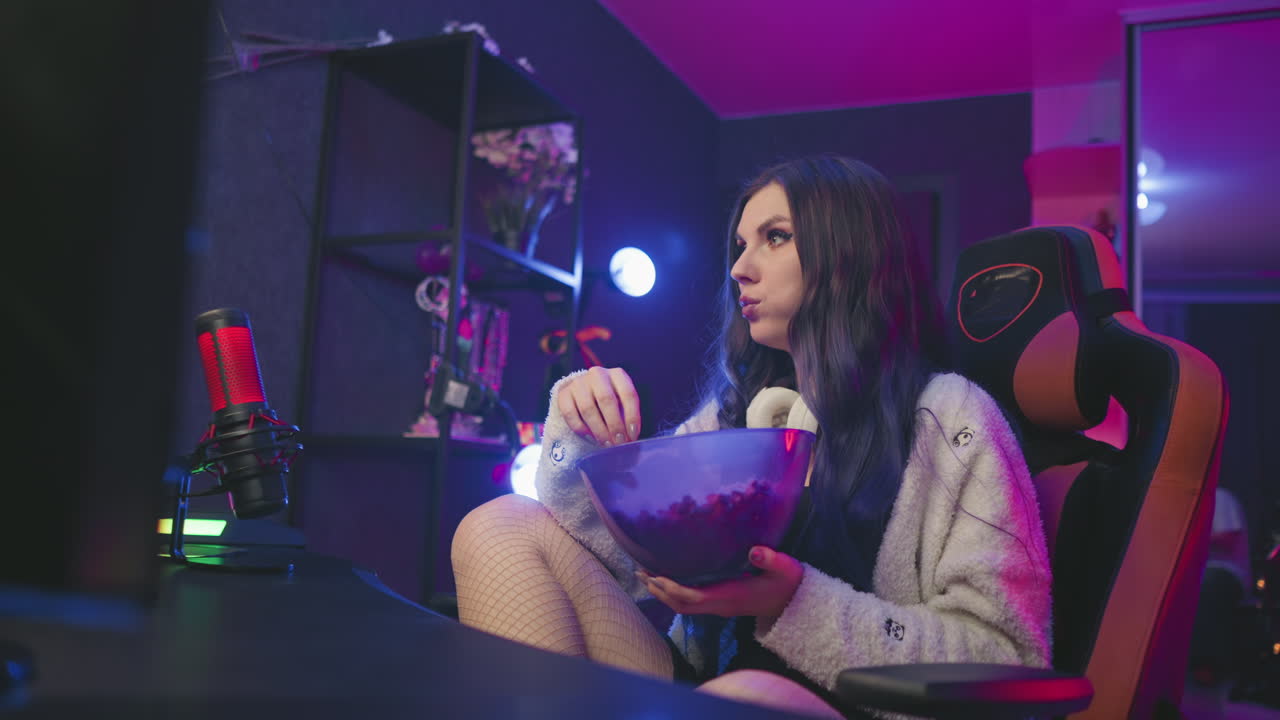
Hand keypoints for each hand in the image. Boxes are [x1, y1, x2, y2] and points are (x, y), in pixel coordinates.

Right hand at [556, 366, 641, 445]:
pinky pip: (570, 413)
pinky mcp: (563, 393)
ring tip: (606, 443)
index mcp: (617, 375)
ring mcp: (579, 382)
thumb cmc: (609, 401)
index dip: (632, 416)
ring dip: (599, 430)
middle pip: (606, 399)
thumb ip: (627, 417)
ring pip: (587, 408)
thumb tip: (630, 438)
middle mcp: (598, 374)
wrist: (584, 392)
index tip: (632, 435)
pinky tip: (590, 436)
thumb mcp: (622, 403)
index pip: (628, 393)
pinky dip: (580, 428)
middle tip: (618, 442)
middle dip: (614, 425)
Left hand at [637, 546, 802, 625]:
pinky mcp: (719, 602)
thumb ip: (771, 559)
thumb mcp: (785, 568)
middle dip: (659, 590)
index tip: (657, 576)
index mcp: (732, 596)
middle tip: (640, 571)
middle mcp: (721, 604)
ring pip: (683, 605)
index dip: (674, 589)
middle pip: (682, 605)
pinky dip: (673, 591)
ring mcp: (718, 606)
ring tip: (643, 573)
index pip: (696, 597)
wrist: (792, 603)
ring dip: (662, 592)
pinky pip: (690, 601)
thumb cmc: (787, 583)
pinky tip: (664, 576)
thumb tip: (754, 550)